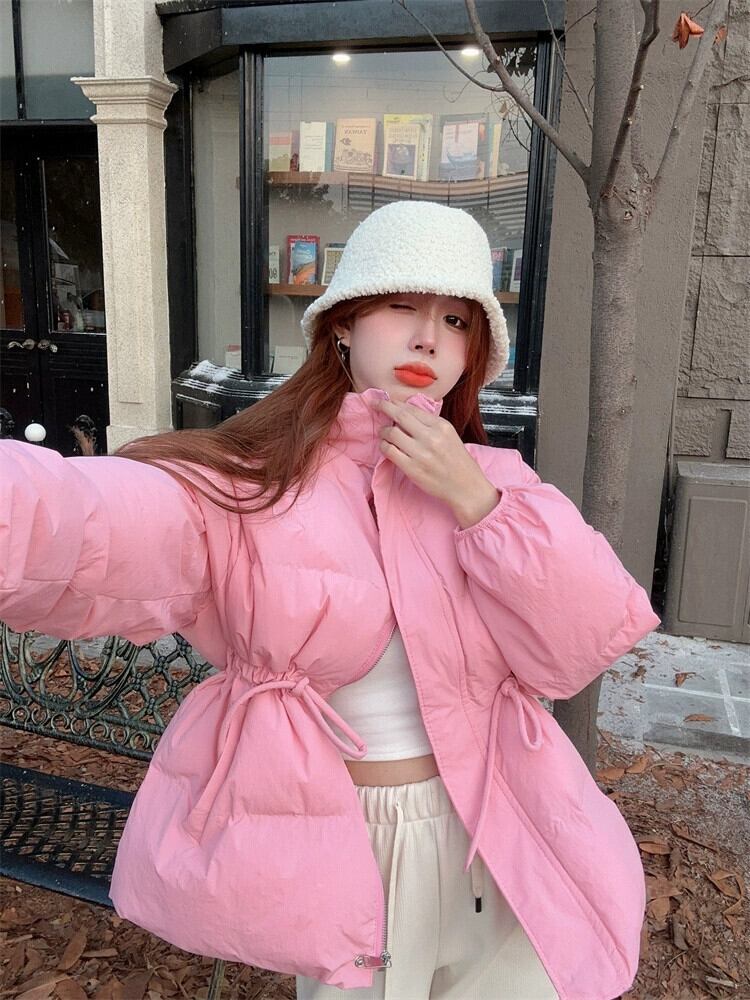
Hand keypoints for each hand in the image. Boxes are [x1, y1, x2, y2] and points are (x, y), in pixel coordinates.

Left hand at [375, 398, 500, 528]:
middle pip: (400, 416)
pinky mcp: (412, 468)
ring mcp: (421, 453)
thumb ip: (430, 424)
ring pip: (391, 433)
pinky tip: (386, 446)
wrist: (467, 487)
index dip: (396, 403)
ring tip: (384, 433)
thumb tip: (405, 412)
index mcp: (441, 426)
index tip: (387, 400)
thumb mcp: (450, 435)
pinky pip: (389, 451)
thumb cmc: (458, 462)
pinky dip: (384, 446)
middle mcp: (431, 437)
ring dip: (384, 431)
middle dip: (384, 406)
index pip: (412, 409)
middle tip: (375, 404)